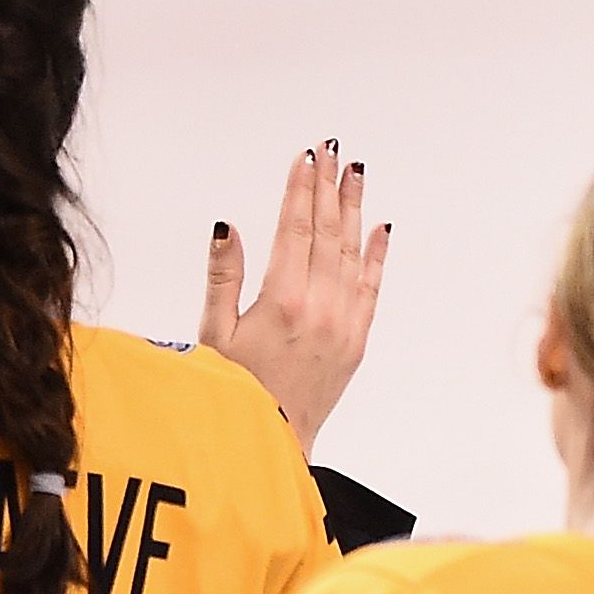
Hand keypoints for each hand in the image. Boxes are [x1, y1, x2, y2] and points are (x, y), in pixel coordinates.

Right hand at [201, 139, 391, 454]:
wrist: (273, 443)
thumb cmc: (233, 391)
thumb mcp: (214, 333)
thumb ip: (223, 276)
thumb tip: (227, 226)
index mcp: (283, 301)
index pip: (294, 229)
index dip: (300, 190)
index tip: (305, 158)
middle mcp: (321, 307)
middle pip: (327, 232)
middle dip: (329, 188)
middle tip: (332, 150)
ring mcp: (345, 324)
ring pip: (352, 253)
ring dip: (354, 210)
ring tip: (354, 175)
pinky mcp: (358, 340)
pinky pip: (372, 287)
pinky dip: (376, 255)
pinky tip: (380, 228)